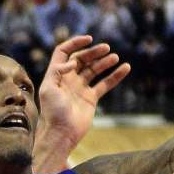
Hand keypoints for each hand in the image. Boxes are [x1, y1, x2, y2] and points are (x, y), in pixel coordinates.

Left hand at [34, 36, 130, 168]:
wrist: (62, 133)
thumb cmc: (52, 112)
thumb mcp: (49, 89)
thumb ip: (58, 71)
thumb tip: (73, 62)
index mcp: (57, 74)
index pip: (64, 52)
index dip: (75, 43)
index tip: (89, 39)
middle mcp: (69, 79)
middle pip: (82, 59)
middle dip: (94, 52)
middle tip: (107, 48)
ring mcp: (80, 88)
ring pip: (94, 70)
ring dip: (105, 62)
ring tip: (115, 57)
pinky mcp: (91, 98)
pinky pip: (105, 84)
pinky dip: (115, 76)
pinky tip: (125, 68)